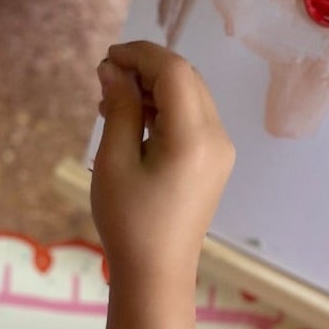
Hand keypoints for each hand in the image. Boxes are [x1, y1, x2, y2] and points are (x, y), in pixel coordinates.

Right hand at [91, 40, 233, 284]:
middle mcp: (217, 137)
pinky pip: (194, 118)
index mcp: (193, 136)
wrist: (156, 273)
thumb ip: (120, 108)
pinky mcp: (215, 161)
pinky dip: (166, 109)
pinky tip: (135, 122)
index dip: (140, 55)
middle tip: (107, 80)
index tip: (107, 59)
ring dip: (155, 88)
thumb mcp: (114, 161)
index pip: (174, 71)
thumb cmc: (129, 222)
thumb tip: (113, 70)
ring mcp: (221, 149)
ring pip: (191, 96)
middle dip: (147, 68)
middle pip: (187, 78)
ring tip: (114, 104)